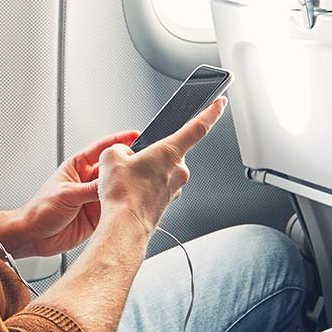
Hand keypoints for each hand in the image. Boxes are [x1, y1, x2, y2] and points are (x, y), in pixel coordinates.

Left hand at [0, 130, 138, 257]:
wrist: (34, 236)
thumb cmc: (40, 210)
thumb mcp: (67, 194)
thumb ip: (91, 189)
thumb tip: (111, 182)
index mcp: (77, 167)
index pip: (101, 149)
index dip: (118, 141)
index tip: (135, 135)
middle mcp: (87, 181)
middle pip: (112, 170)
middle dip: (126, 168)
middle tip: (140, 166)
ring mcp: (93, 198)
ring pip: (115, 190)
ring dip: (125, 190)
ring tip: (137, 189)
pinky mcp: (97, 216)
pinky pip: (114, 209)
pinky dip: (121, 208)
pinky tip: (128, 207)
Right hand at [96, 97, 226, 232]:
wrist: (125, 227)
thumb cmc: (124, 196)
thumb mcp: (111, 157)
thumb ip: (120, 148)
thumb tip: (123, 154)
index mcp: (170, 152)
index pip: (198, 127)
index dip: (211, 112)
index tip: (220, 104)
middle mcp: (179, 170)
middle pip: (168, 151)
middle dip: (150, 153)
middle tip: (130, 162)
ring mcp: (175, 188)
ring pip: (161, 170)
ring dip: (146, 172)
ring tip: (126, 183)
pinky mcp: (167, 202)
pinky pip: (157, 186)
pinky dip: (144, 187)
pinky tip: (129, 193)